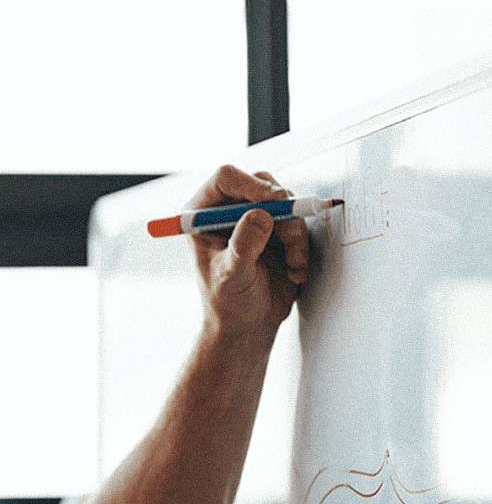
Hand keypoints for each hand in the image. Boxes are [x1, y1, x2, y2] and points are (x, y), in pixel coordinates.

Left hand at [186, 165, 309, 341]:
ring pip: (285, 202)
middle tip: (290, 231)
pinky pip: (298, 222)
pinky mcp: (276, 231)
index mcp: (201, 215)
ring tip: (292, 263)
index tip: (274, 199)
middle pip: (260, 183)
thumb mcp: (232, 276)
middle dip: (281, 207)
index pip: (225, 179)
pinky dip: (302, 245)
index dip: (250, 184)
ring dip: (294, 231)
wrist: (247, 325)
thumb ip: (244, 246)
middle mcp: (227, 211)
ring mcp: (253, 219)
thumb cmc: (227, 304)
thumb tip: (260, 215)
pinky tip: (294, 271)